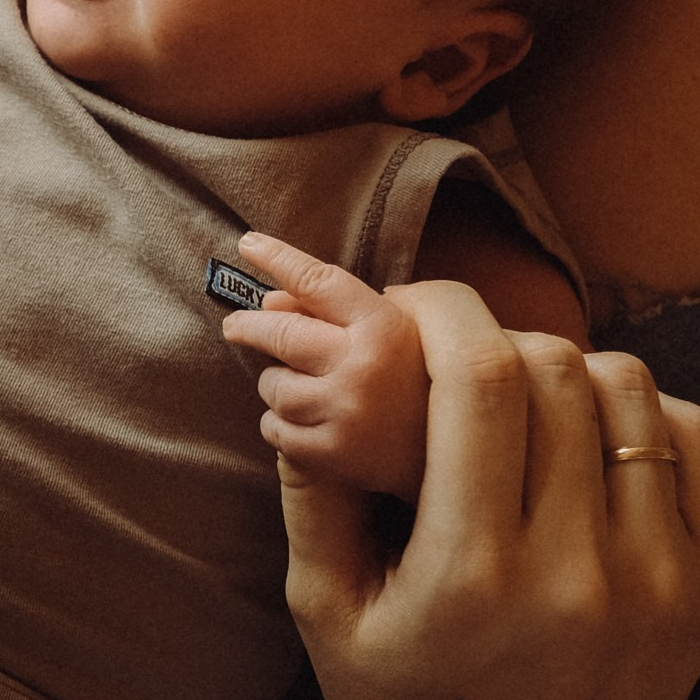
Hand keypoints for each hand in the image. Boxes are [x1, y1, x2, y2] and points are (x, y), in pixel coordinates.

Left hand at [222, 233, 430, 496]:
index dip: (279, 259)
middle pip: (279, 334)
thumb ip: (343, 307)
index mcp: (385, 328)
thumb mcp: (406, 328)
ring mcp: (346, 414)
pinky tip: (303, 418)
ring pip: (272, 385)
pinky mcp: (333, 455)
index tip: (248, 243)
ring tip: (299, 385)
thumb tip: (272, 302)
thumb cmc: (428, 379)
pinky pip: (274, 429)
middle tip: (235, 325)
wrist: (464, 455)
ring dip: (276, 382)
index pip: (318, 282)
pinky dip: (279, 422)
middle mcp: (362, 368)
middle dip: (247, 326)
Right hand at [283, 279, 699, 699]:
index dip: (440, 310)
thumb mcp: (323, 611)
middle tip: (447, 353)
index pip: (479, 378)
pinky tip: (584, 439)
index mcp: (472, 572)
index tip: (404, 306)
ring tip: (517, 398)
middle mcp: (578, 569)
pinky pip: (692, 443)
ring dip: (564, 370)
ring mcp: (660, 580)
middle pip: (555, 369)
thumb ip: (312, 487)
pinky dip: (638, 414)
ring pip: (631, 391)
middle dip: (489, 336)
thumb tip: (296, 375)